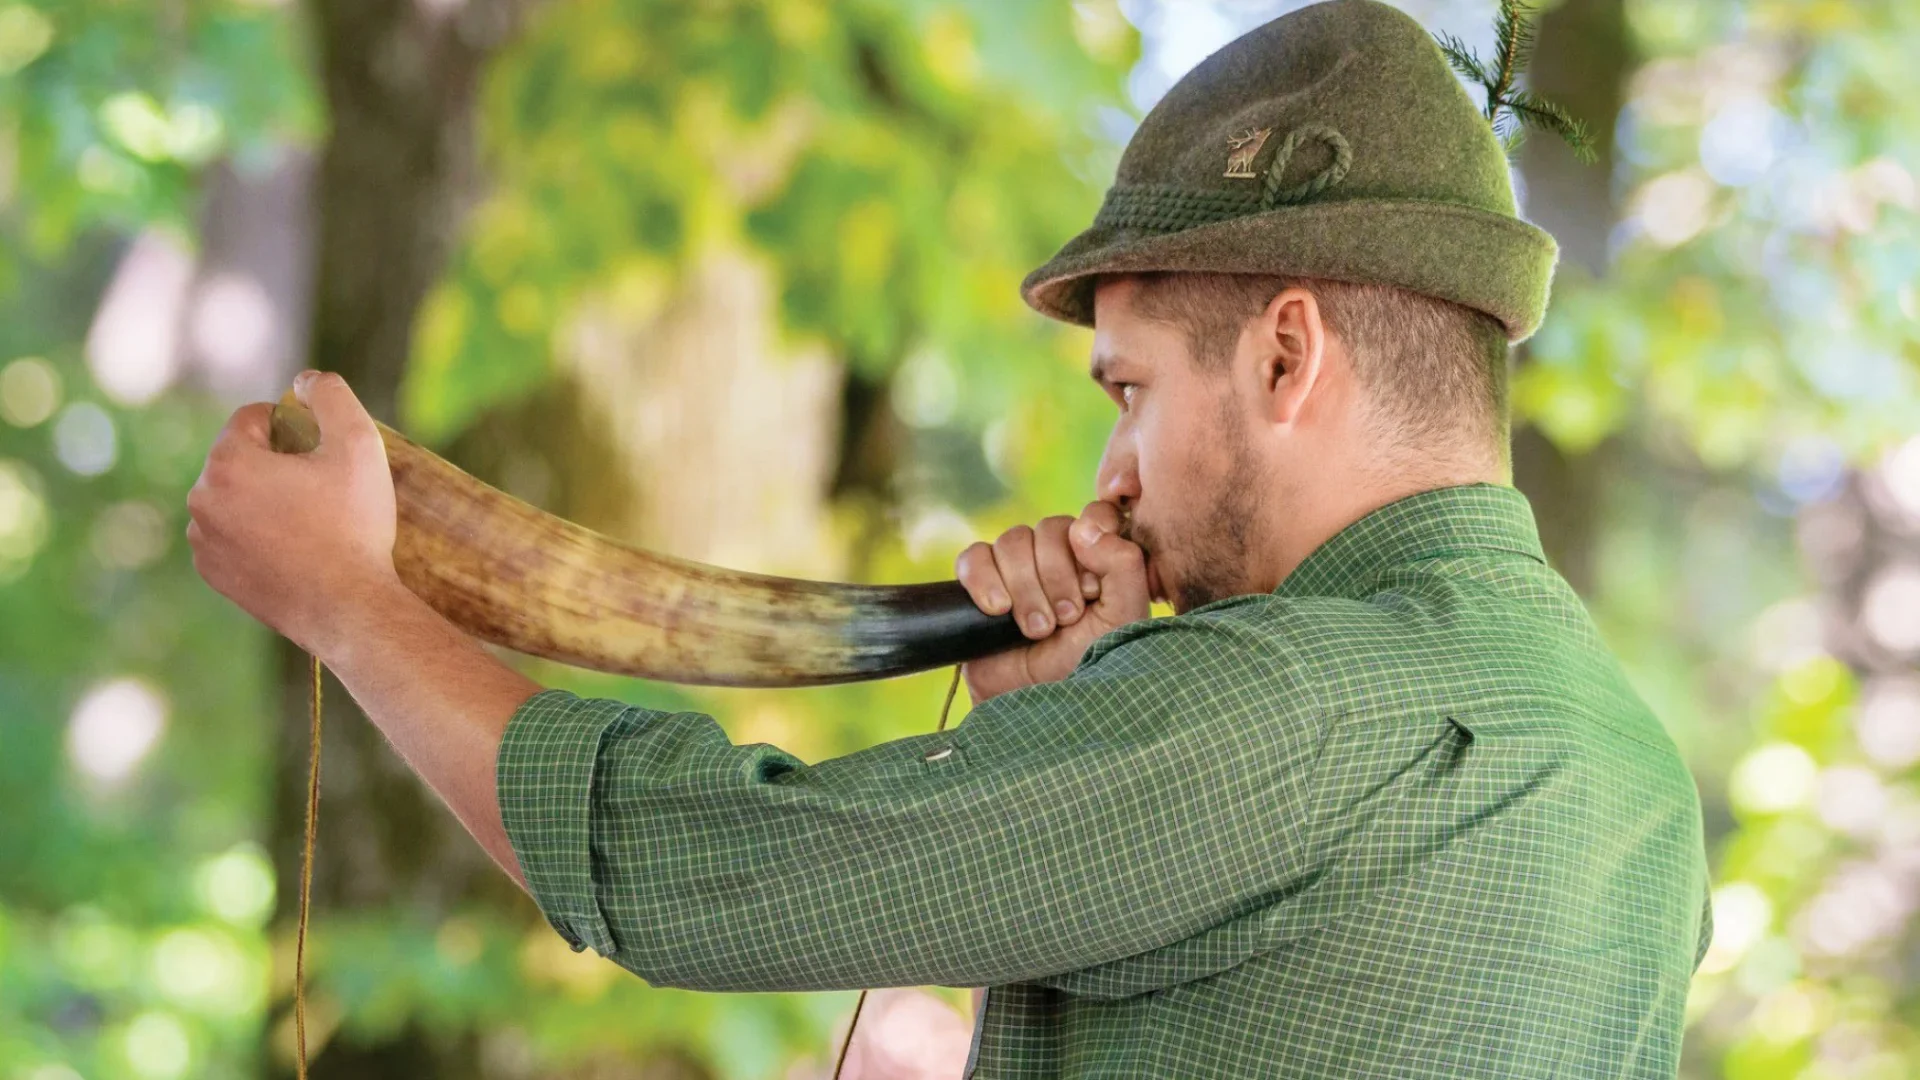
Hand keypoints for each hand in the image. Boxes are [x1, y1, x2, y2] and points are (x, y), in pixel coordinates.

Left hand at [186, 370, 400, 659]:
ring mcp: (203, 540)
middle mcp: (200, 499)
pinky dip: (256, 535)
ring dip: (264, 500)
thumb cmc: (355, 526)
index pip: (254, 418)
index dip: (295, 428)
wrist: (348, 609)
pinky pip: (230, 535)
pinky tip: (295, 549)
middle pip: (241, 458)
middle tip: (323, 492)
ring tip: (310, 524)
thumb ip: (331, 396)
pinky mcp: (213, 574)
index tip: (325, 456)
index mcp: (227, 462)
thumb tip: (305, 379)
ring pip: (235, 497)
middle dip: (277, 465)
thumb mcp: (359, 445)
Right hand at [954, 500, 1150, 704]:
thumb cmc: (1090, 665)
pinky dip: (984, 580)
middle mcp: (1058, 558)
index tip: (1094, 587)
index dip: (1092, 542)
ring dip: (1025, 586)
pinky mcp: (980, 586)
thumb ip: (1123, 563)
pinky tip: (997, 610)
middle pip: (1049, 528)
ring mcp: (1017, 571)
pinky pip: (974, 556)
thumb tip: (1082, 526)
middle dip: (1057, 577)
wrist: (1042, 706)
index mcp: (1097, 559)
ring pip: (1011, 540)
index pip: (1094, 514)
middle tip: (1066, 619)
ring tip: (1037, 629)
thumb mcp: (1124, 616)